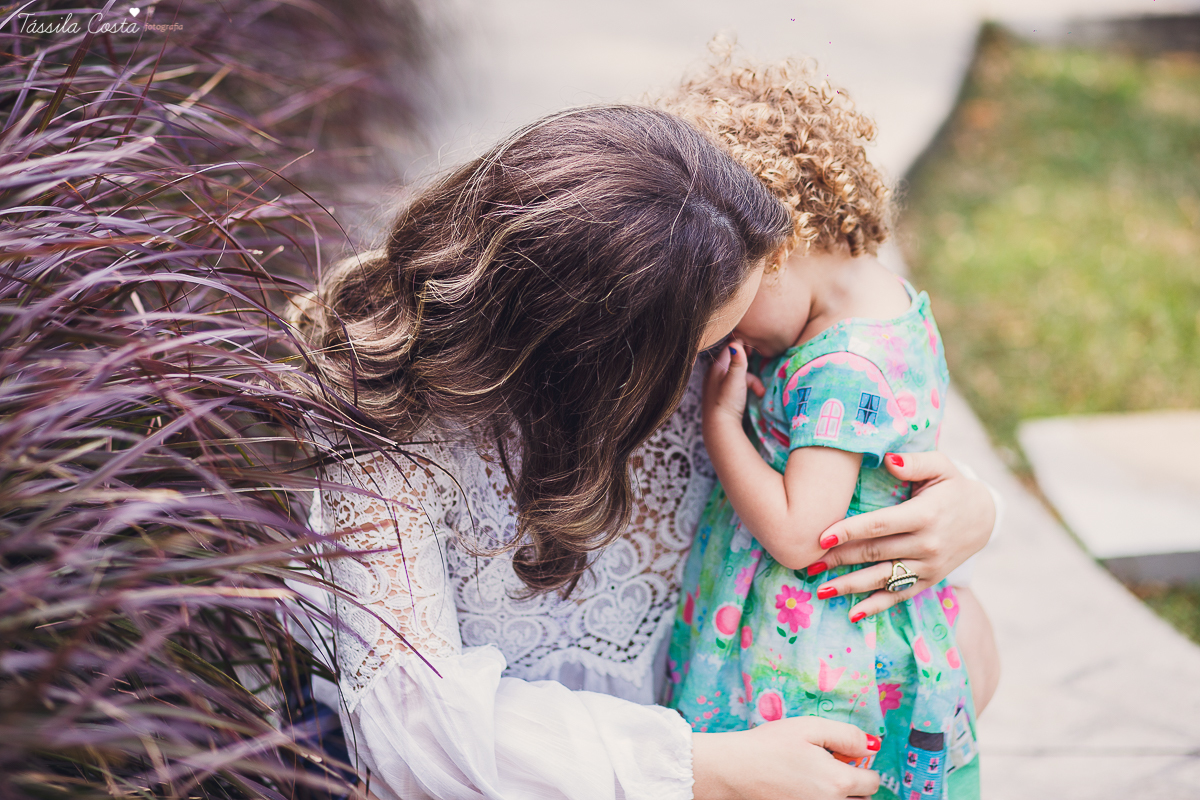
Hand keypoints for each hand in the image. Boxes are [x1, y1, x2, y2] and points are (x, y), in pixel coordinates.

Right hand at [693, 717, 879, 799]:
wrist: (734, 769)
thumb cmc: (769, 745)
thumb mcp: (810, 727)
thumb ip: (847, 735)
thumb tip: (871, 747)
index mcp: (838, 781)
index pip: (873, 781)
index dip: (863, 766)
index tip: (845, 757)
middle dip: (855, 785)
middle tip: (830, 767)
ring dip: (841, 795)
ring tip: (817, 779)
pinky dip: (822, 799)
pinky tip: (804, 788)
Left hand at [701, 340, 761, 432]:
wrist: (720, 427)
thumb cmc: (727, 401)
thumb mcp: (736, 379)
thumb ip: (738, 361)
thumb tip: (736, 341)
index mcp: (716, 366)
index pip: (729, 346)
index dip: (742, 344)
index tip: (753, 347)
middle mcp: (714, 373)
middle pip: (735, 359)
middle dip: (749, 364)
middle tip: (757, 362)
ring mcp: (717, 384)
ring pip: (738, 374)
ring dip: (752, 381)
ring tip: (760, 391)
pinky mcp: (722, 394)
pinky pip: (736, 384)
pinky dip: (747, 388)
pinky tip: (757, 395)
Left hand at [810, 451, 994, 619]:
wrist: (984, 518)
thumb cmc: (953, 487)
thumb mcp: (940, 466)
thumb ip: (914, 462)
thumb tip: (888, 459)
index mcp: (924, 515)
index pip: (879, 525)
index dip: (849, 532)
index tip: (821, 538)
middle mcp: (926, 544)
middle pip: (875, 553)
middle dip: (839, 560)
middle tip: (807, 563)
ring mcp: (928, 566)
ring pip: (882, 578)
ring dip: (850, 586)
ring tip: (820, 589)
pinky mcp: (929, 580)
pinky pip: (899, 595)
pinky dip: (876, 606)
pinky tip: (853, 613)